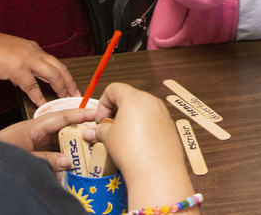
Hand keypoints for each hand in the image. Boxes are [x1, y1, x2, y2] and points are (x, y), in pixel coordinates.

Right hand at [0, 29, 79, 106]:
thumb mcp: (12, 54)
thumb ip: (20, 66)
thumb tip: (23, 79)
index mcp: (33, 49)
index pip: (54, 63)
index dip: (64, 75)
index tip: (69, 85)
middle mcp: (34, 53)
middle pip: (60, 68)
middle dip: (70, 82)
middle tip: (76, 94)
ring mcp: (27, 60)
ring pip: (53, 74)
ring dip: (61, 88)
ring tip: (65, 99)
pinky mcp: (17, 69)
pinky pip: (32, 85)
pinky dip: (39, 96)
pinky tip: (42, 104)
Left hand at [0, 107, 95, 171]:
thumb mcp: (24, 157)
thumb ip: (47, 159)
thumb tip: (68, 161)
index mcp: (34, 126)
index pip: (61, 117)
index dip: (79, 114)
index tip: (94, 113)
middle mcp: (37, 130)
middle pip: (64, 126)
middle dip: (80, 128)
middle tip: (97, 131)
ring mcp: (36, 139)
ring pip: (59, 138)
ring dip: (72, 142)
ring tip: (89, 147)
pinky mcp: (34, 148)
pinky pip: (53, 148)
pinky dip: (63, 152)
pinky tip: (72, 159)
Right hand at [82, 83, 193, 208]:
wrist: (157, 171)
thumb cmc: (130, 149)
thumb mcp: (108, 137)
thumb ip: (99, 130)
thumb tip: (89, 132)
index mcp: (134, 98)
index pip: (114, 89)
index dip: (103, 103)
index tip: (101, 120)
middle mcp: (151, 101)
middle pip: (129, 97)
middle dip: (117, 111)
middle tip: (110, 128)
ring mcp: (163, 113)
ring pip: (143, 109)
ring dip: (130, 119)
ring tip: (123, 138)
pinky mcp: (170, 126)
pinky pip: (154, 120)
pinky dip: (144, 127)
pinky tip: (139, 144)